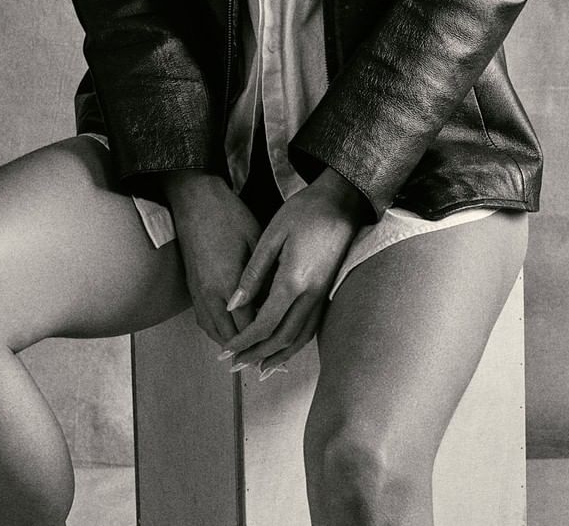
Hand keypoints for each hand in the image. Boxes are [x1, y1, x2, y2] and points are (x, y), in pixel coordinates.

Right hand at [161, 172, 263, 346]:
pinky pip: (204, 321)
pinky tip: (232, 328)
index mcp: (227, 282)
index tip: (283, 341)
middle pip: (230, 336)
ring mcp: (197, 293)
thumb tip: (280, 297)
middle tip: (271, 351)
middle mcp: (209, 294)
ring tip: (253, 346)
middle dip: (250, 347)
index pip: (250, 324)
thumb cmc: (229, 216)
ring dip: (233, 342)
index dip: (266, 336)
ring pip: (214, 332)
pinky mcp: (191, 289)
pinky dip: (218, 330)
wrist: (195, 200)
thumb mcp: (256, 241)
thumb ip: (266, 274)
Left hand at [216, 169, 370, 376]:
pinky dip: (294, 344)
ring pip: (299, 339)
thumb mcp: (271, 235)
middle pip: (281, 339)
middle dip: (256, 355)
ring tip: (256, 366)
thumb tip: (233, 305)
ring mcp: (323, 296)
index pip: (264, 324)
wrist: (342, 201)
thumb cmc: (304, 212)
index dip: (243, 341)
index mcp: (293, 281)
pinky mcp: (328, 292)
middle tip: (234, 365)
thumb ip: (252, 273)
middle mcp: (311, 295)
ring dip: (276, 356)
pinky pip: (310, 328)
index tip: (226, 350)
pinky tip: (283, 348)